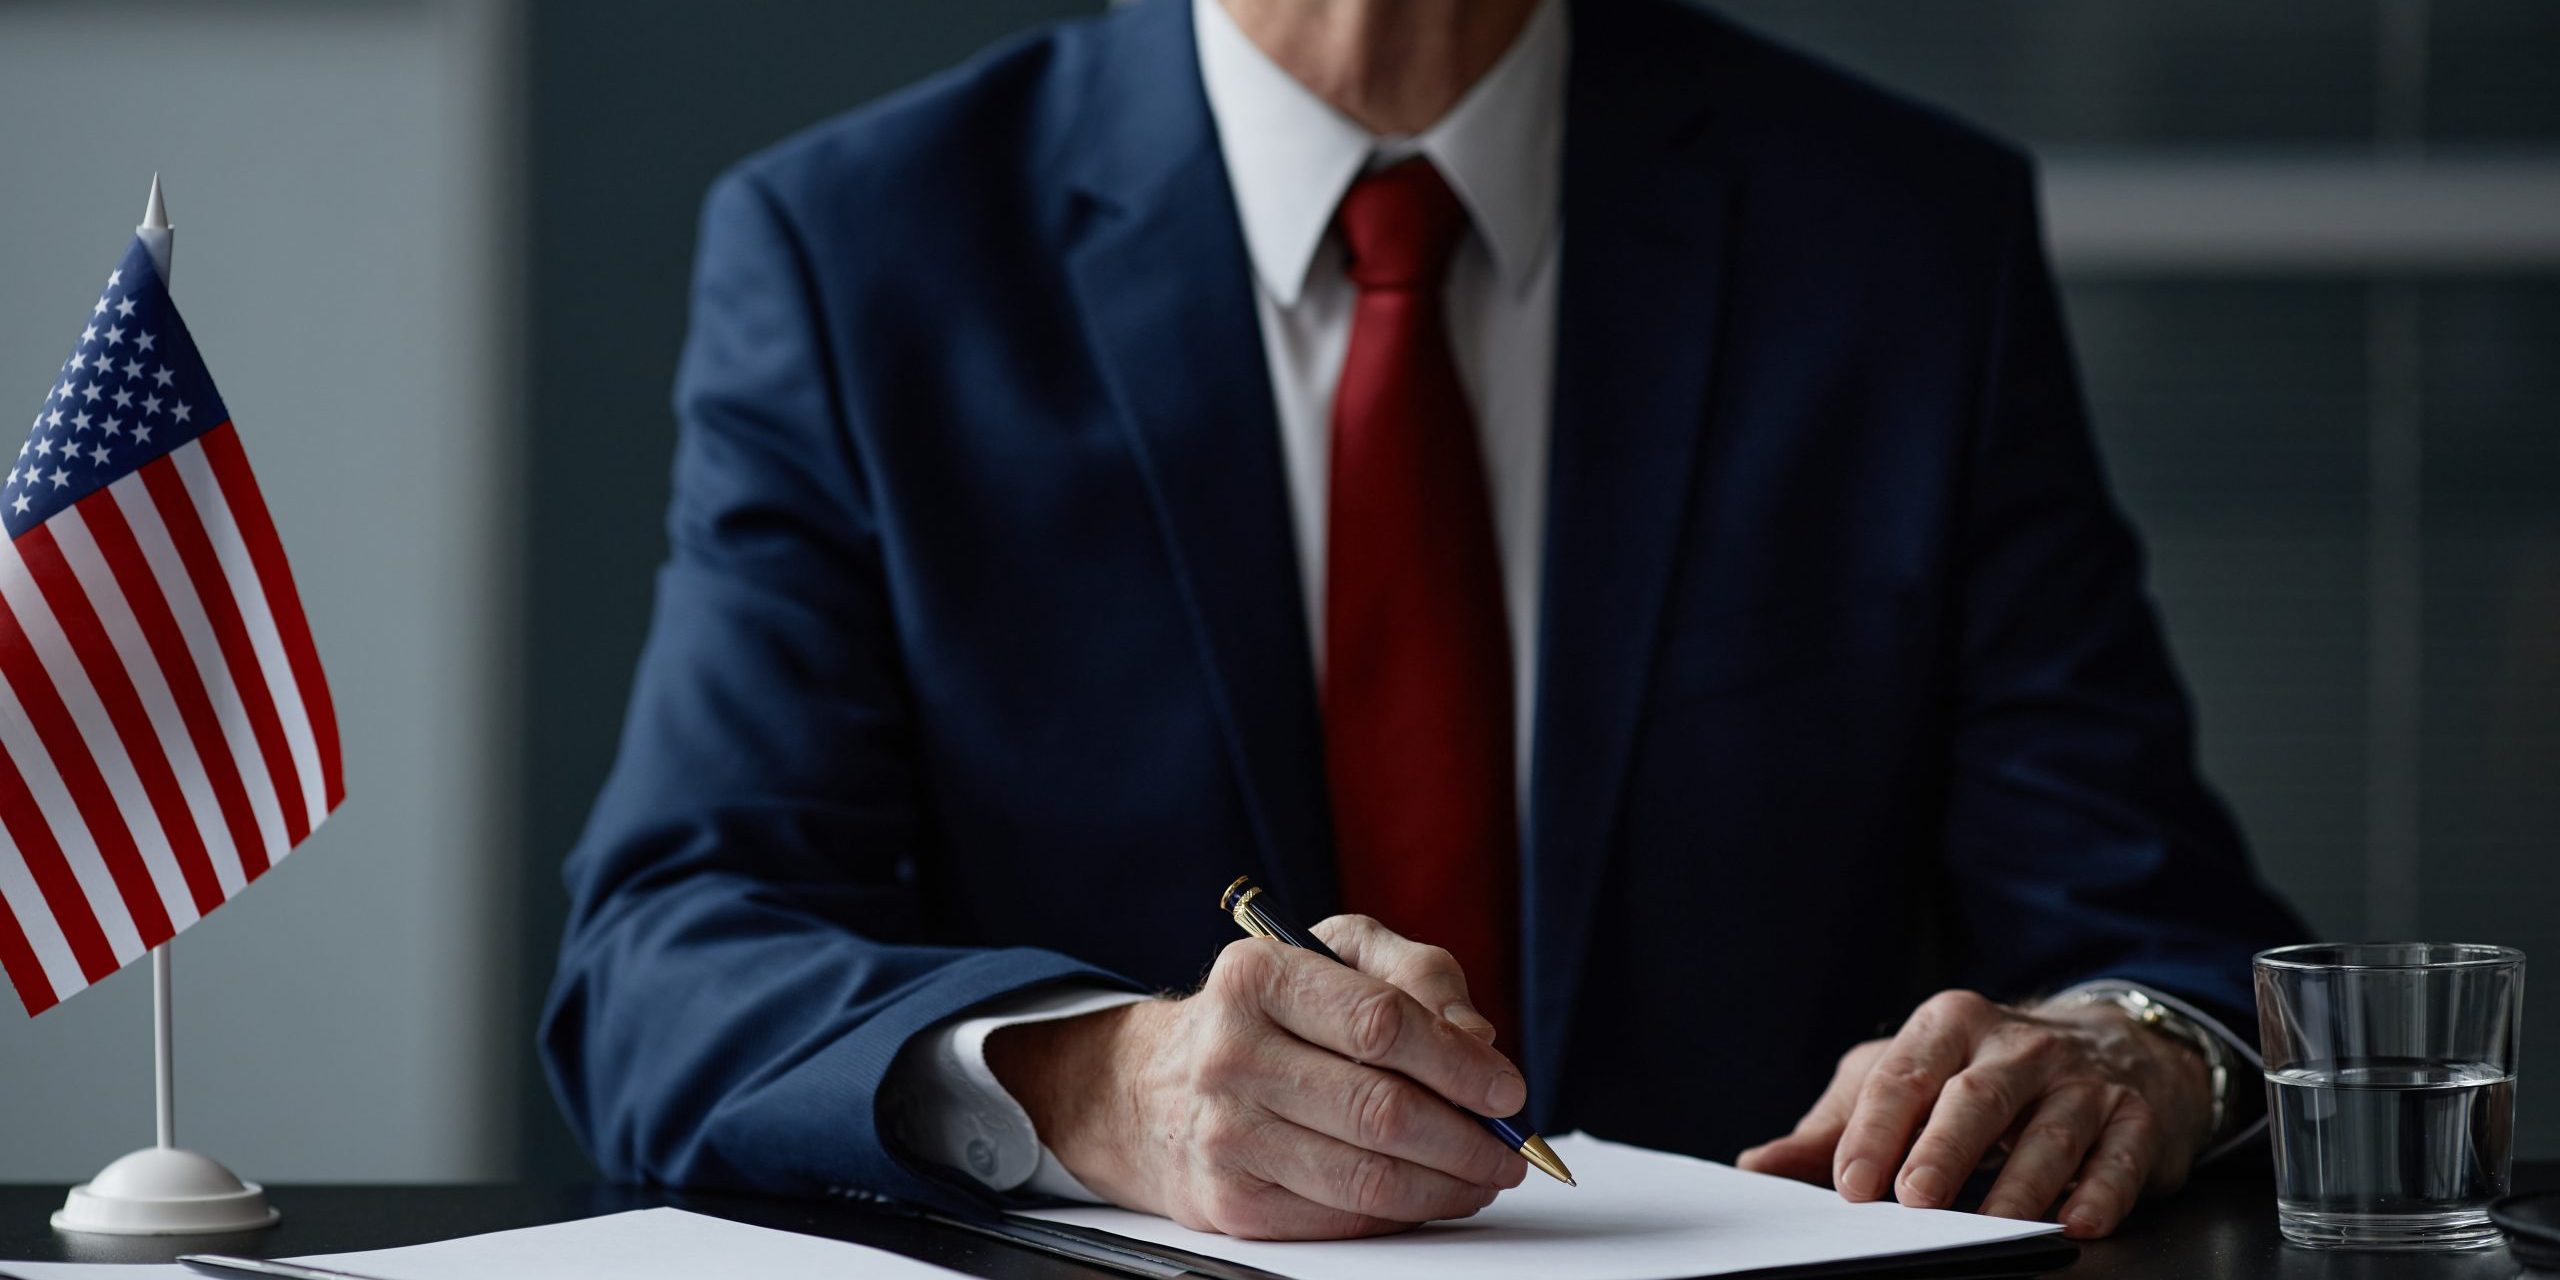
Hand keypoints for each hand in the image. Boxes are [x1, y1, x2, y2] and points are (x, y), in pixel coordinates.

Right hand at [985, 915, 1529, 1238]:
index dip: (1459, 1064)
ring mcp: (1227, 1135)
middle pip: (1381, 1111)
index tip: (1506, 1090)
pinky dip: (1404, 1212)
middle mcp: (1230, 1055)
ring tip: (1483, 1175)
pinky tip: (1430, 1193)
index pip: (1380, 1025)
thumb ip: (1418, 975)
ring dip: (1448, 1185)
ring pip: (1369, 1177)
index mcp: (1257, 977)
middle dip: (1467, 1138)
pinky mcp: (1233, 1203)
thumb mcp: (1338, 953)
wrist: (1154, 1090)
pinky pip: (1344, 1217)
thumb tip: (1477, 1040)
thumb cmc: (1267, 1015)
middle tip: (1509, 1148)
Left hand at [1735, 990, 2213, 1238]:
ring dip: (2019, 1185)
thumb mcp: (1903, 1078)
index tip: (1849, 1186)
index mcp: (1948, 1025)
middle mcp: (2017, 1044)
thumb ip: (1835, 1127)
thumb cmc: (1979, 1072)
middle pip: (1975, 1097)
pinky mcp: (2136, 1119)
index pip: (1903, 1076)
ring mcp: (2082, 1080)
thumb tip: (1758, 1168)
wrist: (2112, 1045)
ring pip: (2049, 1132)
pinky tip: (2077, 1222)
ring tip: (1991, 1228)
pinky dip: (2101, 1190)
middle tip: (1915, 1201)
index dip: (1873, 1132)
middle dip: (1943, 1150)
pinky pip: (2119, 1156)